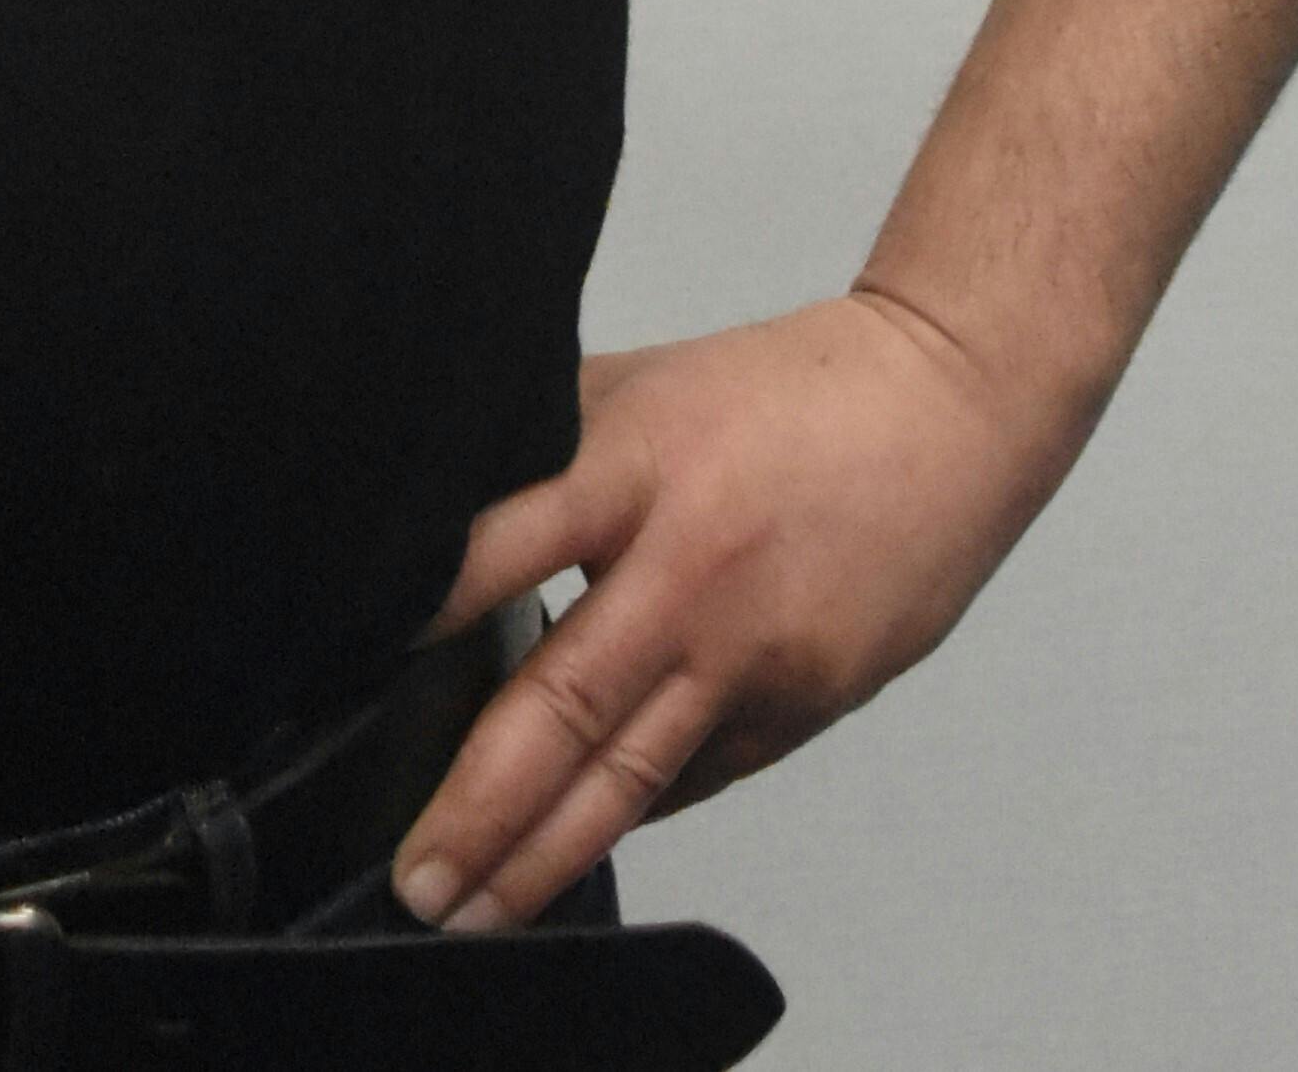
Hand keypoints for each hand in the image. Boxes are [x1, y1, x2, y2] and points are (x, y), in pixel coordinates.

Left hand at [388, 288, 1086, 935]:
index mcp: (633, 472)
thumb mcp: (638, 389)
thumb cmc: (782, 392)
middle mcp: (687, 574)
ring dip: (547, 853)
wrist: (941, 414)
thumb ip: (547, 453)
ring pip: (632, 776)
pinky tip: (573, 854)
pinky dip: (633, 817)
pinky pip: (697, 777)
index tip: (356, 668)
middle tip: (417, 873)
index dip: (428, 611)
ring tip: (476, 909)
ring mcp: (749, 654)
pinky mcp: (799, 705)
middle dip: (479, 803)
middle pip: (565, 703)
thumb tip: (444, 514)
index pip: (506, 545)